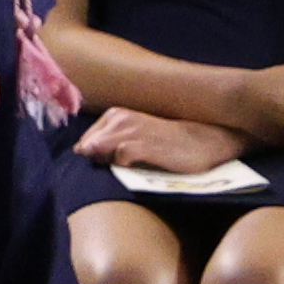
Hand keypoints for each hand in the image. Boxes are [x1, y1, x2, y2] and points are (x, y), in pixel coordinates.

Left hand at [77, 106, 248, 174]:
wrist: (203, 140)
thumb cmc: (169, 141)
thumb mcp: (136, 136)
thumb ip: (109, 142)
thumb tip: (80, 150)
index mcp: (115, 115)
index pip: (86, 140)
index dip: (93, 155)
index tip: (109, 162)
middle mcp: (119, 118)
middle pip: (90, 146)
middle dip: (96, 159)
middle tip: (121, 166)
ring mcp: (131, 131)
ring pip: (100, 150)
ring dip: (108, 162)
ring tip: (130, 167)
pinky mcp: (144, 145)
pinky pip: (120, 157)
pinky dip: (121, 165)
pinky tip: (135, 168)